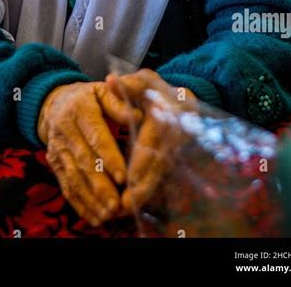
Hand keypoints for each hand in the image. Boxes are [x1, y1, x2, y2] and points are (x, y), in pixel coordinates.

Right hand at [38, 81, 141, 225]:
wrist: (54, 103)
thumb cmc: (88, 97)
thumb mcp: (102, 91)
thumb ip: (118, 103)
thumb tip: (136, 116)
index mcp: (80, 109)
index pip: (95, 135)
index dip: (108, 157)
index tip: (123, 176)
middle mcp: (65, 130)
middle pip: (84, 161)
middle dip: (100, 185)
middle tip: (117, 204)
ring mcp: (58, 148)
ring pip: (74, 177)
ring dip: (90, 198)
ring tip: (108, 214)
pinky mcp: (55, 163)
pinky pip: (65, 186)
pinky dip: (79, 204)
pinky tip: (94, 217)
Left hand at [106, 69, 196, 212]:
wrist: (180, 98)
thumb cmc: (156, 88)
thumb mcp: (143, 80)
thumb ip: (128, 83)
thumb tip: (111, 80)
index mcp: (167, 112)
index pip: (153, 139)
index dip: (142, 160)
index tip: (128, 178)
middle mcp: (174, 133)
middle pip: (158, 162)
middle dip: (142, 184)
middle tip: (124, 204)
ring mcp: (175, 148)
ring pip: (160, 173)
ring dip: (144, 192)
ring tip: (124, 209)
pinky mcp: (170, 158)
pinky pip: (159, 176)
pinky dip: (146, 191)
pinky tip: (131, 205)